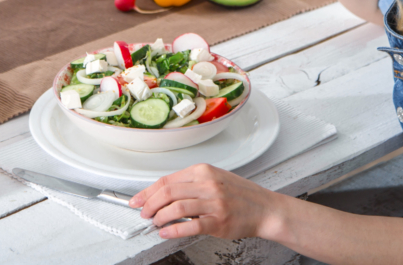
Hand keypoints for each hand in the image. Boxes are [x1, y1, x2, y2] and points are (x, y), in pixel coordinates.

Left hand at [130, 163, 281, 239]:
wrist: (265, 208)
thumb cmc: (240, 195)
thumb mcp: (214, 179)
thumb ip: (190, 184)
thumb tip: (162, 193)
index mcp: (203, 171)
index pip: (166, 180)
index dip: (147, 192)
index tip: (137, 200)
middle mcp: (207, 184)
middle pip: (167, 192)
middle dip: (149, 204)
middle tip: (143, 213)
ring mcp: (213, 202)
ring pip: (175, 208)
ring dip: (159, 217)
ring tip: (156, 223)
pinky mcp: (218, 220)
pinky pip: (190, 226)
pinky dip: (173, 230)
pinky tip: (166, 232)